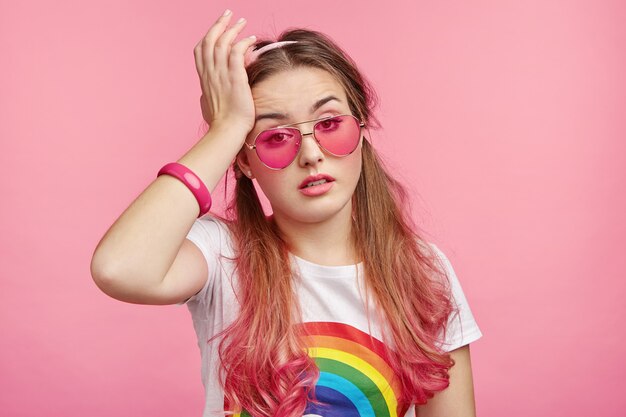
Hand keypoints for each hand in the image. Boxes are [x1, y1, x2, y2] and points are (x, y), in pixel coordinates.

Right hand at [194, 10, 256, 134]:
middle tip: (228, 15)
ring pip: (222, 42)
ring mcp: (221, 74)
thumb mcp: (208, 105)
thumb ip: (207, 95)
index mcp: (204, 78)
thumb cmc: (220, 123)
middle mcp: (210, 73)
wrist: (227, 131)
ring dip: (233, 29)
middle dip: (218, 24)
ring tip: (242, 22)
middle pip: (210, 40)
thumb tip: (205, 95)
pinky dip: (243, 42)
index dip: (208, 36)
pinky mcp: (235, 77)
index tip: (217, 28)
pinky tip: (251, 39)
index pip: (201, 50)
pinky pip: (236, 52)